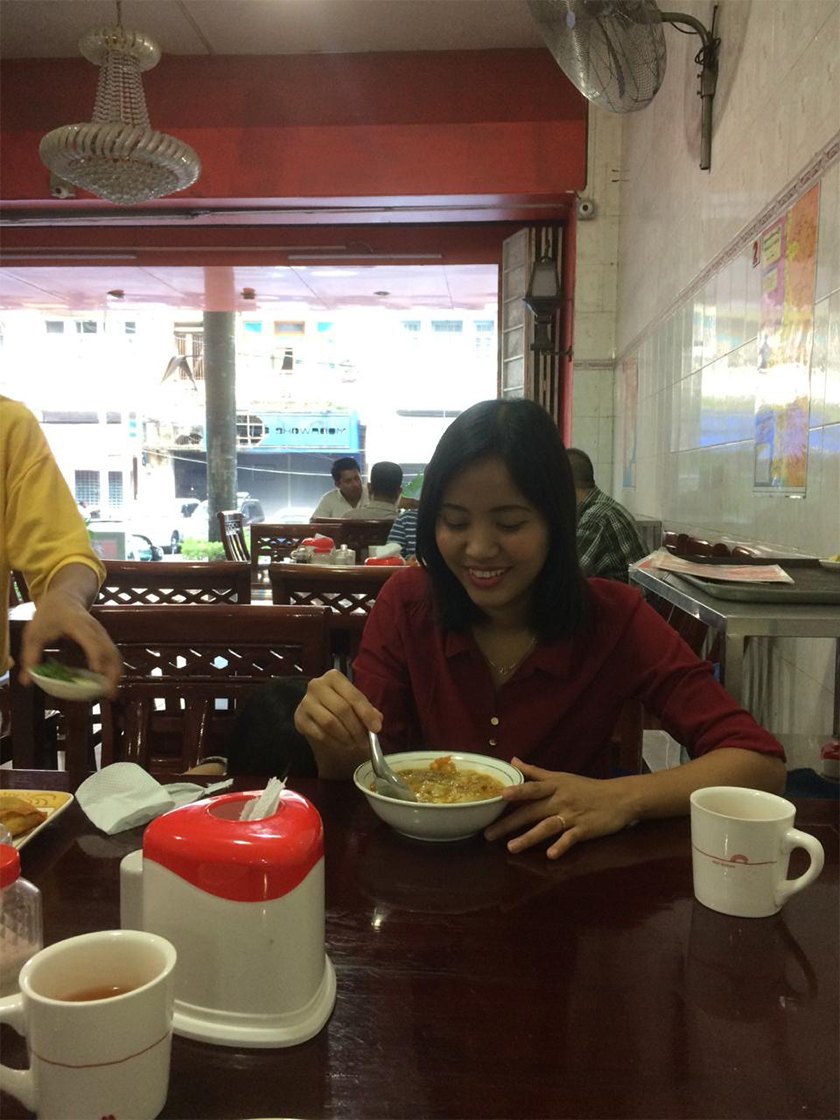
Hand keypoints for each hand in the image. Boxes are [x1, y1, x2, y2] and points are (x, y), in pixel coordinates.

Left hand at [19, 587, 122, 696]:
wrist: (65, 597)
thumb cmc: (49, 615)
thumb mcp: (34, 633)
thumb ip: (30, 656)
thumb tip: (27, 682)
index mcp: (77, 624)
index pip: (90, 639)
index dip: (96, 654)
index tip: (97, 671)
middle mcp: (95, 628)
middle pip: (109, 649)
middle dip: (112, 671)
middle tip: (109, 693)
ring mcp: (102, 633)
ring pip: (115, 653)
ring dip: (116, 673)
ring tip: (110, 694)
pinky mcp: (104, 639)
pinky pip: (113, 654)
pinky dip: (113, 669)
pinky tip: (107, 684)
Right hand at [294, 669, 381, 778]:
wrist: (317, 713)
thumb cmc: (340, 704)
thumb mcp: (355, 703)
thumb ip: (368, 710)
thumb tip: (376, 722)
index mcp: (334, 677)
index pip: (353, 696)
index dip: (366, 714)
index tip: (376, 729)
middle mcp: (317, 685)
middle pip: (342, 710)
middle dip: (356, 729)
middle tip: (365, 742)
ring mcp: (306, 702)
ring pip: (330, 723)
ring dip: (346, 737)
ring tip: (354, 744)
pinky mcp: (299, 718)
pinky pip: (320, 734)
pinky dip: (334, 742)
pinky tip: (342, 744)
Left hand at [484, 758, 636, 858]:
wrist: (619, 797)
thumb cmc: (586, 787)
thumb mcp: (561, 776)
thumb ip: (535, 772)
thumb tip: (512, 761)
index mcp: (554, 786)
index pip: (532, 788)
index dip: (518, 791)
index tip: (500, 795)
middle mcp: (560, 800)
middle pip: (532, 811)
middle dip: (510, 823)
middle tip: (489, 834)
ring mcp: (572, 815)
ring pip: (547, 827)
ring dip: (529, 837)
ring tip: (511, 848)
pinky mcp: (585, 830)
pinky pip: (570, 839)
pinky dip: (561, 846)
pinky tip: (550, 855)